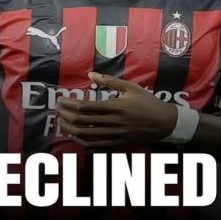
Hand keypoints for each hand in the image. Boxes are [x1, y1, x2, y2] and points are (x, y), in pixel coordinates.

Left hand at [55, 72, 177, 146]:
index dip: (70, 105)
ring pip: (86, 135)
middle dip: (66, 116)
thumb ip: (109, 81)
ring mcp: (114, 135)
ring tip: (61, 122)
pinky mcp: (116, 143)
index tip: (61, 100)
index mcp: (116, 107)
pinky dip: (81, 141)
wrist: (164, 123)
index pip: (86, 108)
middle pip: (82, 122)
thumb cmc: (147, 102)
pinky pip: (95, 145)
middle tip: (57, 109)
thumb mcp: (130, 87)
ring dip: (70, 129)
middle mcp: (113, 122)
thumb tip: (90, 74)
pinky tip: (74, 135)